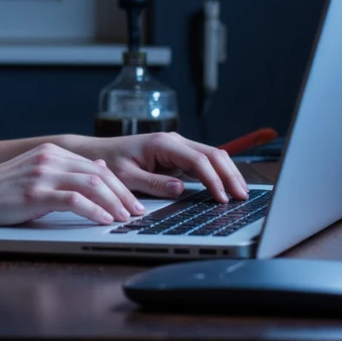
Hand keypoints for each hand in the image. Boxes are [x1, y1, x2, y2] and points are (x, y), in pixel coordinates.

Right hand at [0, 143, 152, 229]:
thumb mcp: (35, 176)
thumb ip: (64, 172)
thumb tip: (98, 170)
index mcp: (50, 152)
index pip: (96, 166)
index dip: (119, 185)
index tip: (133, 202)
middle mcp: (49, 157)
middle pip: (100, 173)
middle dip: (123, 194)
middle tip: (138, 212)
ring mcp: (41, 173)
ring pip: (91, 184)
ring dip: (114, 203)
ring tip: (126, 219)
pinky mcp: (35, 192)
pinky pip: (74, 200)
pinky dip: (94, 211)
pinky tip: (104, 221)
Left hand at [79, 130, 249, 204]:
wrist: (99, 154)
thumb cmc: (110, 163)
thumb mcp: (127, 177)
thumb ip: (153, 183)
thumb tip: (180, 189)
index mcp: (163, 143)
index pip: (198, 160)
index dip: (214, 179)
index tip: (222, 198)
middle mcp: (174, 142)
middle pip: (213, 154)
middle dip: (229, 174)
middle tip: (242, 196)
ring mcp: (178, 148)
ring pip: (212, 157)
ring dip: (227, 174)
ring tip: (241, 194)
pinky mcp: (178, 157)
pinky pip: (203, 163)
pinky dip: (217, 175)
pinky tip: (226, 188)